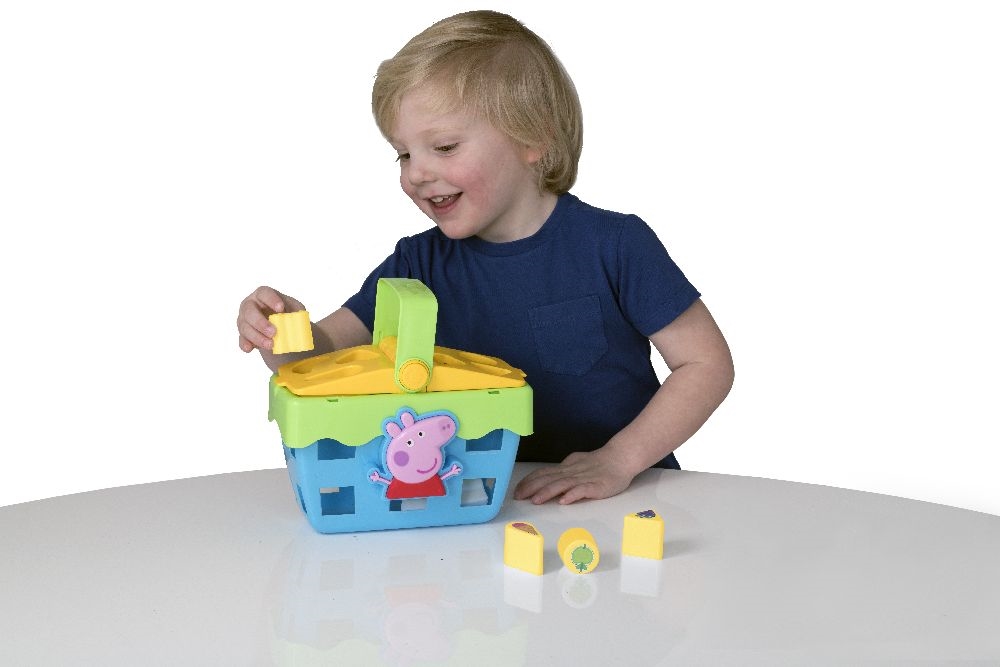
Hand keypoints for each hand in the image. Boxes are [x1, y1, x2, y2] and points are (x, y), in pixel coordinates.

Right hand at [237, 286, 305, 352]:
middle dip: (261, 323)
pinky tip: (250, 348)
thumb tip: (299, 318)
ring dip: (257, 337)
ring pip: (245, 327)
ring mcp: (244, 320)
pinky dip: (245, 344)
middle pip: (249, 311)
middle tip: (273, 332)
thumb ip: (297, 310)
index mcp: (263, 295)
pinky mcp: (244, 334)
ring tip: (271, 345)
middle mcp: (250, 305)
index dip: (271, 299)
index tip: (280, 308)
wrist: (282, 327)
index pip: (263, 293)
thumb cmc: (287, 313)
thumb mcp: (295, 308)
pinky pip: (242, 339)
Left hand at [512, 448, 636, 504]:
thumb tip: (548, 477)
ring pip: (562, 485)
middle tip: (518, 496)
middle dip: (531, 488)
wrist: (621, 457)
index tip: (517, 490)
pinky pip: (583, 490)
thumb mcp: (576, 464)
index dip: (529, 481)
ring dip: (547, 492)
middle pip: (548, 479)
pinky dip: (572, 495)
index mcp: (565, 468)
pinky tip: (564, 501)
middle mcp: (571, 472)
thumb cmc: (599, 463)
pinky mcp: (596, 486)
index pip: (543, 473)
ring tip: (535, 500)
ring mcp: (583, 479)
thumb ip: (563, 472)